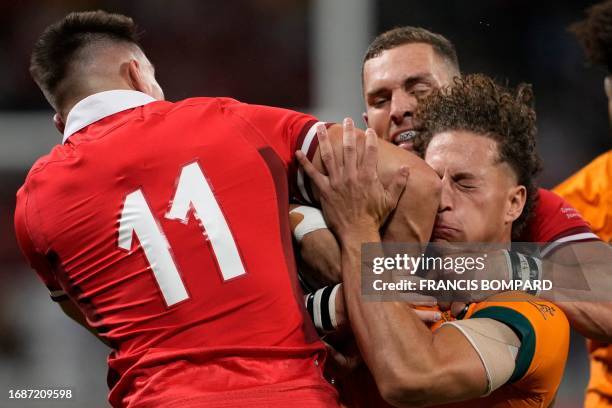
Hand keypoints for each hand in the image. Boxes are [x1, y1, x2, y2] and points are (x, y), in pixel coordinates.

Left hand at [296, 118, 408, 238]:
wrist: (357, 233)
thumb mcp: (390, 200)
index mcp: (368, 176)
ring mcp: (336, 182)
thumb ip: (399, 183)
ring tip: (320, 127)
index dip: (370, 139)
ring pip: (329, 156)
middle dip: (348, 133)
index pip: (369, 152)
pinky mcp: (325, 190)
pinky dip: (304, 163)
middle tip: (347, 120)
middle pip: (349, 149)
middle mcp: (351, 175)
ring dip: (324, 140)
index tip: (369, 130)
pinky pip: (313, 174)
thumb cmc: (374, 218)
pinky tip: (298, 152)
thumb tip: (407, 169)